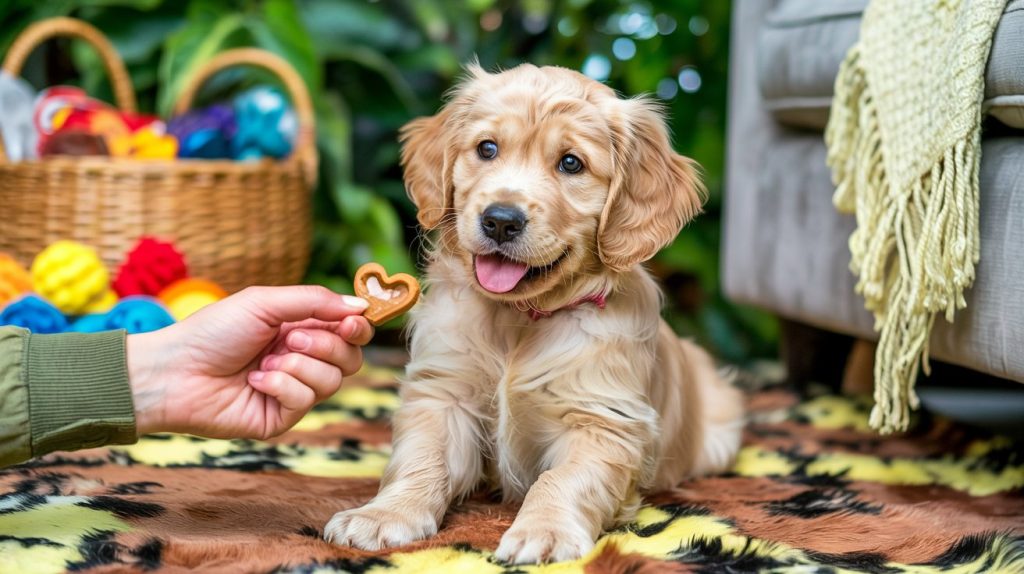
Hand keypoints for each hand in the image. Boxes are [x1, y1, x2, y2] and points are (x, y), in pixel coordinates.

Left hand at [126, 285, 372, 439]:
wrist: (175, 371)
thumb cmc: (213, 332)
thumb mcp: (264, 302)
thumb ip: (315, 301)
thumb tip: (362, 305)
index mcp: (301, 329)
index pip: (350, 332)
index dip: (357, 328)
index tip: (350, 324)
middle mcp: (303, 360)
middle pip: (350, 359)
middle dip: (326, 346)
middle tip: (292, 339)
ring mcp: (293, 391)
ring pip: (332, 382)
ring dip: (297, 367)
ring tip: (263, 363)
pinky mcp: (281, 418)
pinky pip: (305, 402)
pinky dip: (281, 386)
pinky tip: (254, 382)